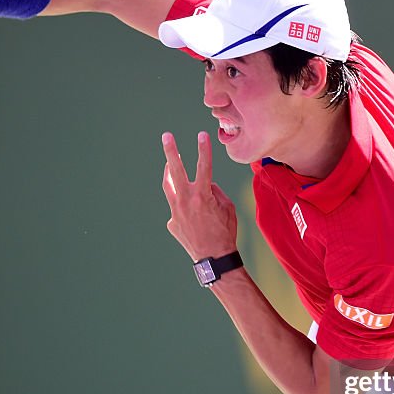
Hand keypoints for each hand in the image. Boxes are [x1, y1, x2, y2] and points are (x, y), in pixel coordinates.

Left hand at [161, 131, 237, 260]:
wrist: (214, 258)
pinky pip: (176, 208)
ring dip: (169, 174)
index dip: (204, 149)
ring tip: (170, 164)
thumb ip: (215, 191)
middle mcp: (185, 201)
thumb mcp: (227, 207)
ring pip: (169, 187)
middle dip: (171, 151)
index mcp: (202, 195)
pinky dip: (183, 205)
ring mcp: (175, 212)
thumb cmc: (225, 231)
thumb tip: (205, 185)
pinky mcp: (172, 223)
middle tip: (166, 136)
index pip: (204, 166)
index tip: (202, 134)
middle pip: (175, 170)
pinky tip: (192, 215)